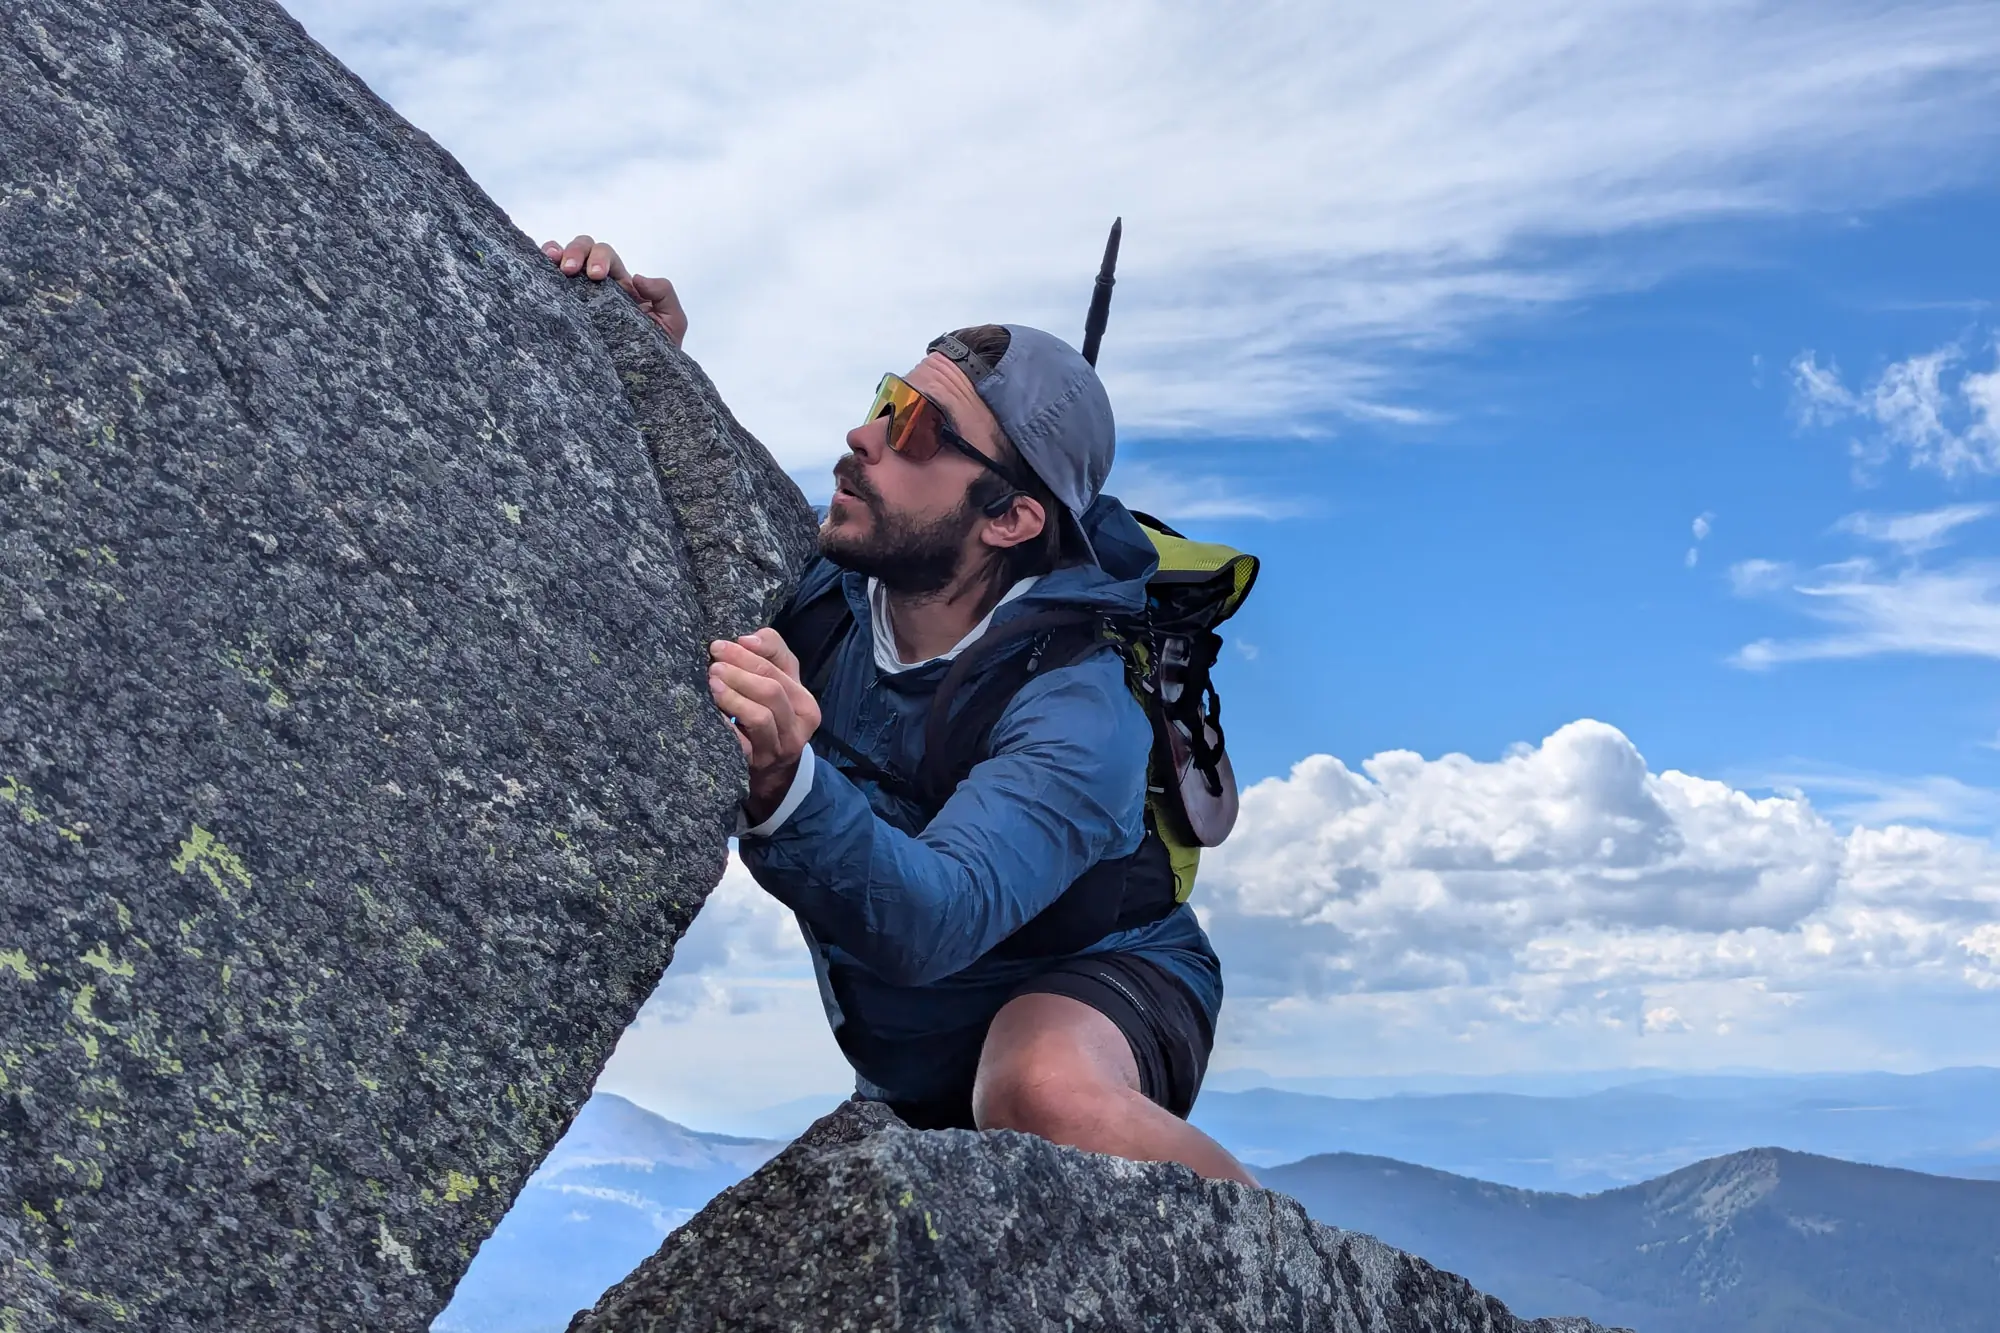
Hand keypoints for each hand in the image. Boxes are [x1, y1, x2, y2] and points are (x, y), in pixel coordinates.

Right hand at [541, 234, 688, 347]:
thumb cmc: (658, 350)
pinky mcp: (565, 313)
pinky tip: (537, 272)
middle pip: (584, 249)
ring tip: (552, 265)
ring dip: (555, 253)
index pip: (606, 256)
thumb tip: (638, 278)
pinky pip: (548, 284)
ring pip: (562, 259)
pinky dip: (539, 269)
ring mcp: (579, 297)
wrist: (643, 381)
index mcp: (622, 285)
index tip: (597, 275)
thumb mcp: (673, 321)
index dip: (599, 257)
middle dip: (576, 252)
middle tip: (571, 271)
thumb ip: (665, 294)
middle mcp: (598, 286)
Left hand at [707, 628, 820, 825]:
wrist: (772, 772)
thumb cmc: (771, 716)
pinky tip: (713, 714)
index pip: (781, 666)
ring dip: (733, 696)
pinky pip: (741, 743)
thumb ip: (770, 653)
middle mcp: (798, 726)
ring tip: (712, 683)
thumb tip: (746, 639)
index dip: (750, 653)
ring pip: (760, 716)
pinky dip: (726, 726)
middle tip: (714, 663)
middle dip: (740, 671)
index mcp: (805, 702)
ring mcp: (778, 748)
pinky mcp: (757, 764)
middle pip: (771, 690)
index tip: (722, 646)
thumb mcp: (780, 684)